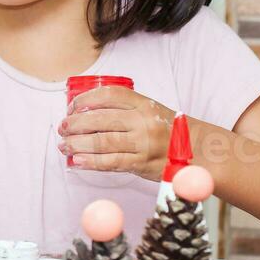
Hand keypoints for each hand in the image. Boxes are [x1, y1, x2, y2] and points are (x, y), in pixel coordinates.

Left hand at [58, 86, 174, 182]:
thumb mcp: (151, 110)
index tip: (72, 106)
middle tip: (63, 127)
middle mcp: (143, 121)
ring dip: (77, 144)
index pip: (109, 95)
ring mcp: (143, 143)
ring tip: (64, 145)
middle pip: (100, 119)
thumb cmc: (168, 129)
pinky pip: (111, 162)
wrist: (197, 151)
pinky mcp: (142, 164)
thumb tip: (84, 112)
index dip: (85, 99)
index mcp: (144, 104)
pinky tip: (76, 161)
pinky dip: (90, 162)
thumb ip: (124, 108)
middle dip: (75, 123)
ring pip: (102, 142)